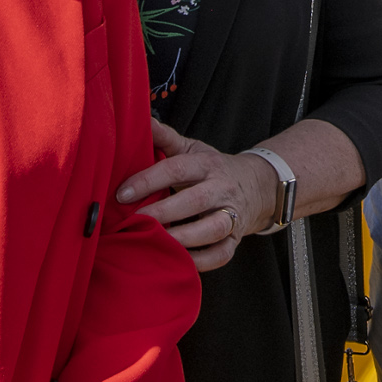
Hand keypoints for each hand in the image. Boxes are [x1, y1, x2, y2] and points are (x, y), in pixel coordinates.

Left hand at [115, 117, 273, 271]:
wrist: (259, 186)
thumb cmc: (214, 168)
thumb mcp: (193, 149)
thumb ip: (165, 138)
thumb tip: (140, 119)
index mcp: (207, 165)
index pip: (177, 169)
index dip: (148, 181)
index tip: (122, 194)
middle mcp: (222, 189)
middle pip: (194, 201)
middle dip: (162, 213)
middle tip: (131, 222)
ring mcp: (232, 215)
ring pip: (211, 229)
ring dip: (181, 238)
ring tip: (153, 242)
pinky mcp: (236, 239)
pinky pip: (220, 254)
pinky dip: (200, 261)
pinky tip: (176, 261)